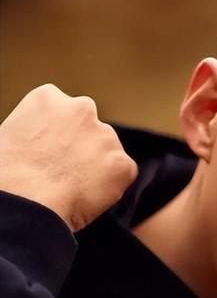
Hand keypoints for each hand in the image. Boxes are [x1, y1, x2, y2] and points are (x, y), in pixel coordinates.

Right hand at [0, 84, 137, 232]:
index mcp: (49, 97)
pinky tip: (88, 197)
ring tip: (74, 188)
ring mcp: (106, 135)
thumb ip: (36, 129)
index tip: (50, 154)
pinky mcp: (123, 163)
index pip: (64, 113)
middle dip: (82, 147)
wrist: (27, 200)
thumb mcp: (10, 135)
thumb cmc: (9, 174)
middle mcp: (82, 108)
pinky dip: (111, 187)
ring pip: (108, 151)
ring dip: (98, 167)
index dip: (58, 137)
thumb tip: (43, 141)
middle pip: (89, 129)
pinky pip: (122, 176)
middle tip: (66, 172)